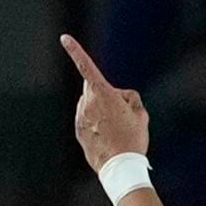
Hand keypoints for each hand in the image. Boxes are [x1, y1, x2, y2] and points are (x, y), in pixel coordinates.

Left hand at [61, 34, 148, 172]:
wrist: (120, 167)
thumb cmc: (132, 138)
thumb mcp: (141, 113)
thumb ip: (129, 97)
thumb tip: (119, 97)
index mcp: (103, 94)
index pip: (86, 66)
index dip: (75, 50)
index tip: (64, 38)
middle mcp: (88, 103)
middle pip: (91, 87)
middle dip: (101, 91)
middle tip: (118, 112)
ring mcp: (80, 117)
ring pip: (89, 104)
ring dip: (98, 109)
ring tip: (115, 129)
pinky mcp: (78, 131)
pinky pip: (85, 120)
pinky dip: (94, 123)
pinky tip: (107, 136)